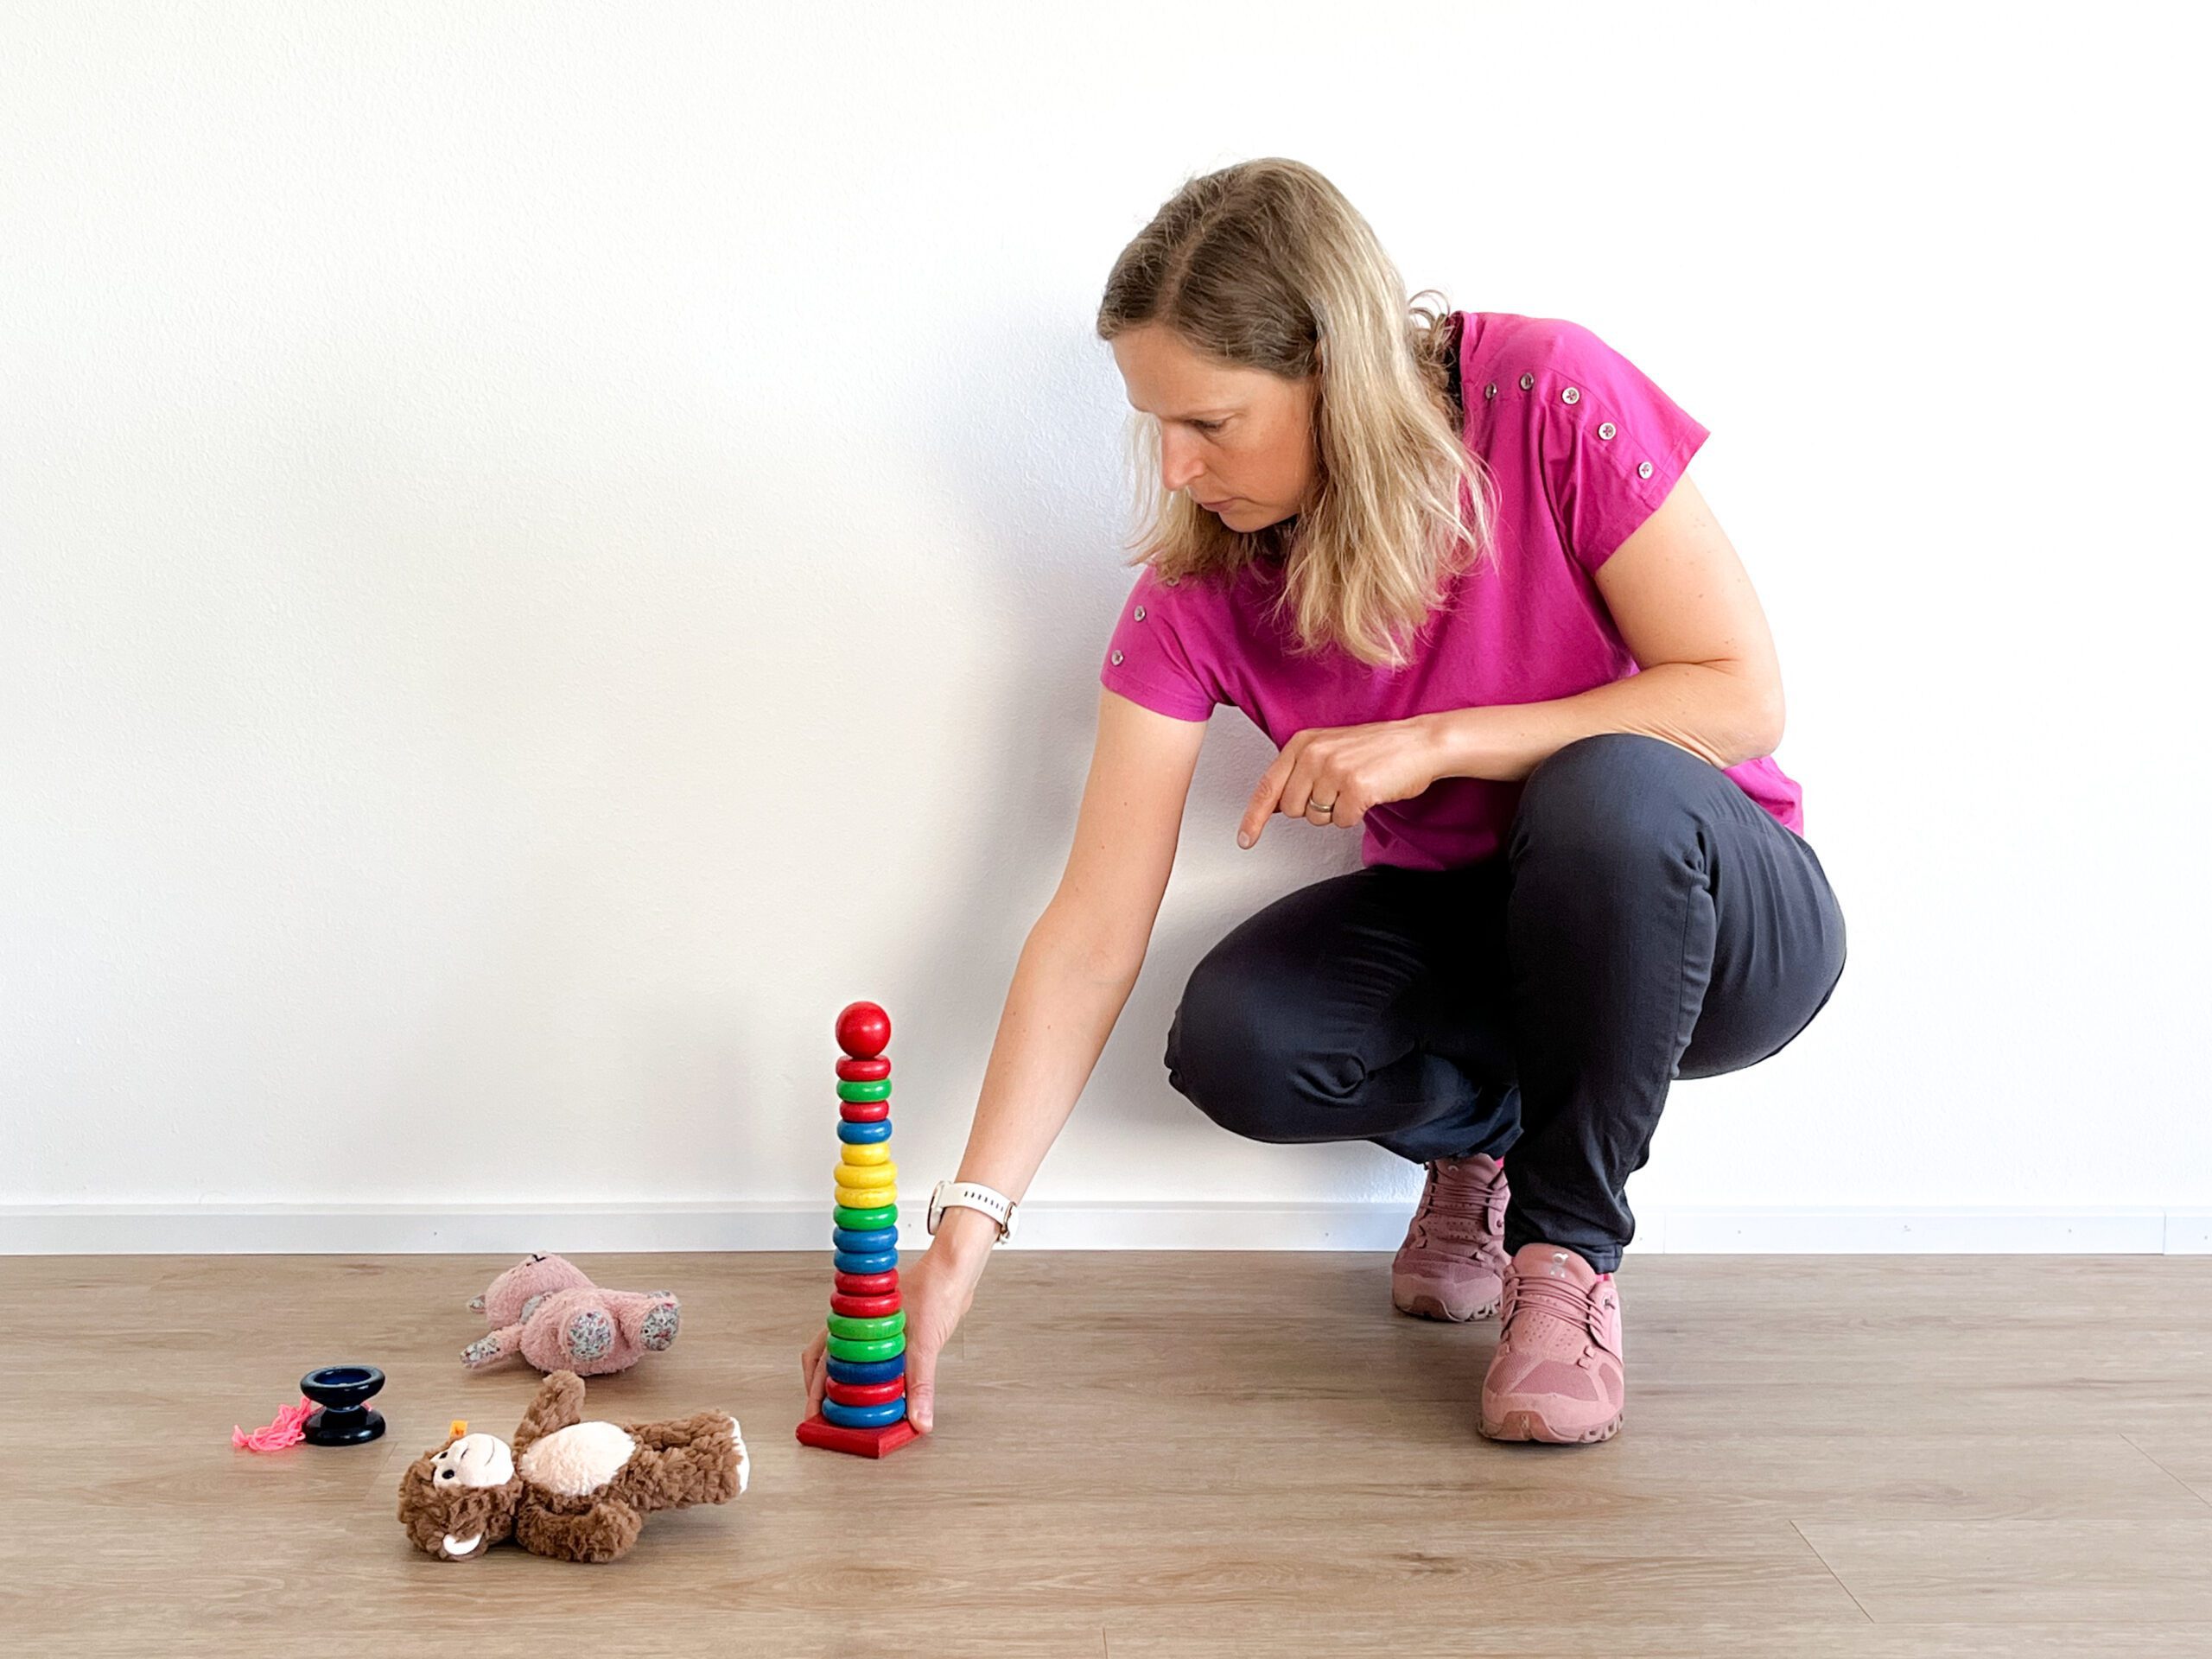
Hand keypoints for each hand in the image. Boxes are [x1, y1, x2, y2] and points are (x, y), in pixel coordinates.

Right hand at [801, 1217, 990, 1434]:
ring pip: (845, 1362)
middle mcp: (855, 1326)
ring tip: (849, 1414)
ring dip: (844, 1387)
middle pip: (825, 1364)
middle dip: (823, 1395)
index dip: (814, 1393)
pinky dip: (868, 1381)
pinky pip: (869, 1362)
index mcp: (852, 1323)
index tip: (815, 1418)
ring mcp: (869, 1329)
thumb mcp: (924, 1344)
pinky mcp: (888, 1335)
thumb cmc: (934, 1291)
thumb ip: (919, 1385)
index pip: (821, 1362)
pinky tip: (879, 1394)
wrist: (954, 1273)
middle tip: (827, 1423)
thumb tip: (919, 1420)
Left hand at [1238, 715, 1441, 847]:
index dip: (1253, 818)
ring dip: (1336, 812)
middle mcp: (1313, 754)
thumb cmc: (1377, 749)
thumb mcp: (1329, 750)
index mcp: (1302, 743)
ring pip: (1316, 818)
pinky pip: (1342, 822)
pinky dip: (1355, 815)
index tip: (1245, 840)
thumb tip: (1272, 806)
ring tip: (1356, 788)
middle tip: (1338, 792)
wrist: (1420, 743)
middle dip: (1312, 810)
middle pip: (1291, 810)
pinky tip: (1369, 794)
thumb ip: (1298, 773)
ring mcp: (1334, 770)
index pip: (1267, 786)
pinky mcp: (1355, 787)